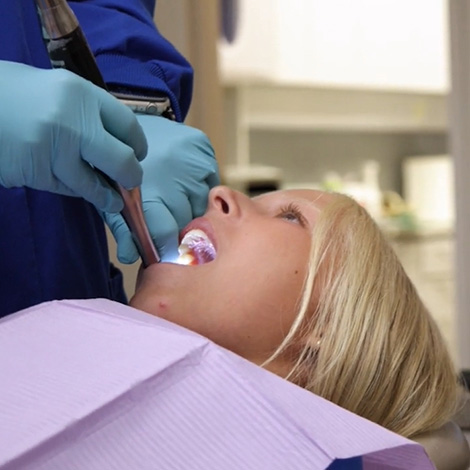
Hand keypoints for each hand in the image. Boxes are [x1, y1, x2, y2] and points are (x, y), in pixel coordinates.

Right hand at [0, 61, 146, 211]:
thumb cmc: (14, 92)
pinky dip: (74, 191)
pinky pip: (65, 188)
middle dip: (131, 176)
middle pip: (122, 160)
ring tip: (112, 202)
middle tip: (130, 182)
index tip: (138, 155)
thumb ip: (86, 113)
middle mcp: (73, 121)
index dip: (138, 145)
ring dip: (106, 197)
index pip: (128, 125)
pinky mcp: (34, 171)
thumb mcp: (56, 89)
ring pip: (93, 184)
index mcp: (82, 93)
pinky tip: (75, 188)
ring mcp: (53, 149)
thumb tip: (115, 144)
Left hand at [104, 115, 219, 262]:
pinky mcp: (203, 149)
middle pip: (189, 221)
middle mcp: (176, 179)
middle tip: (166, 216)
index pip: (169, 235)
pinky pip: (210, 183)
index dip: (168, 246)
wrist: (125, 124)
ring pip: (203, 203)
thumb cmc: (117, 169)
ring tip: (173, 193)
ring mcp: (192, 162)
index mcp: (148, 194)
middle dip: (179, 226)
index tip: (166, 249)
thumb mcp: (113, 200)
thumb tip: (130, 257)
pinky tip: (183, 178)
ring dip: (190, 205)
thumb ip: (123, 232)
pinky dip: (199, 187)